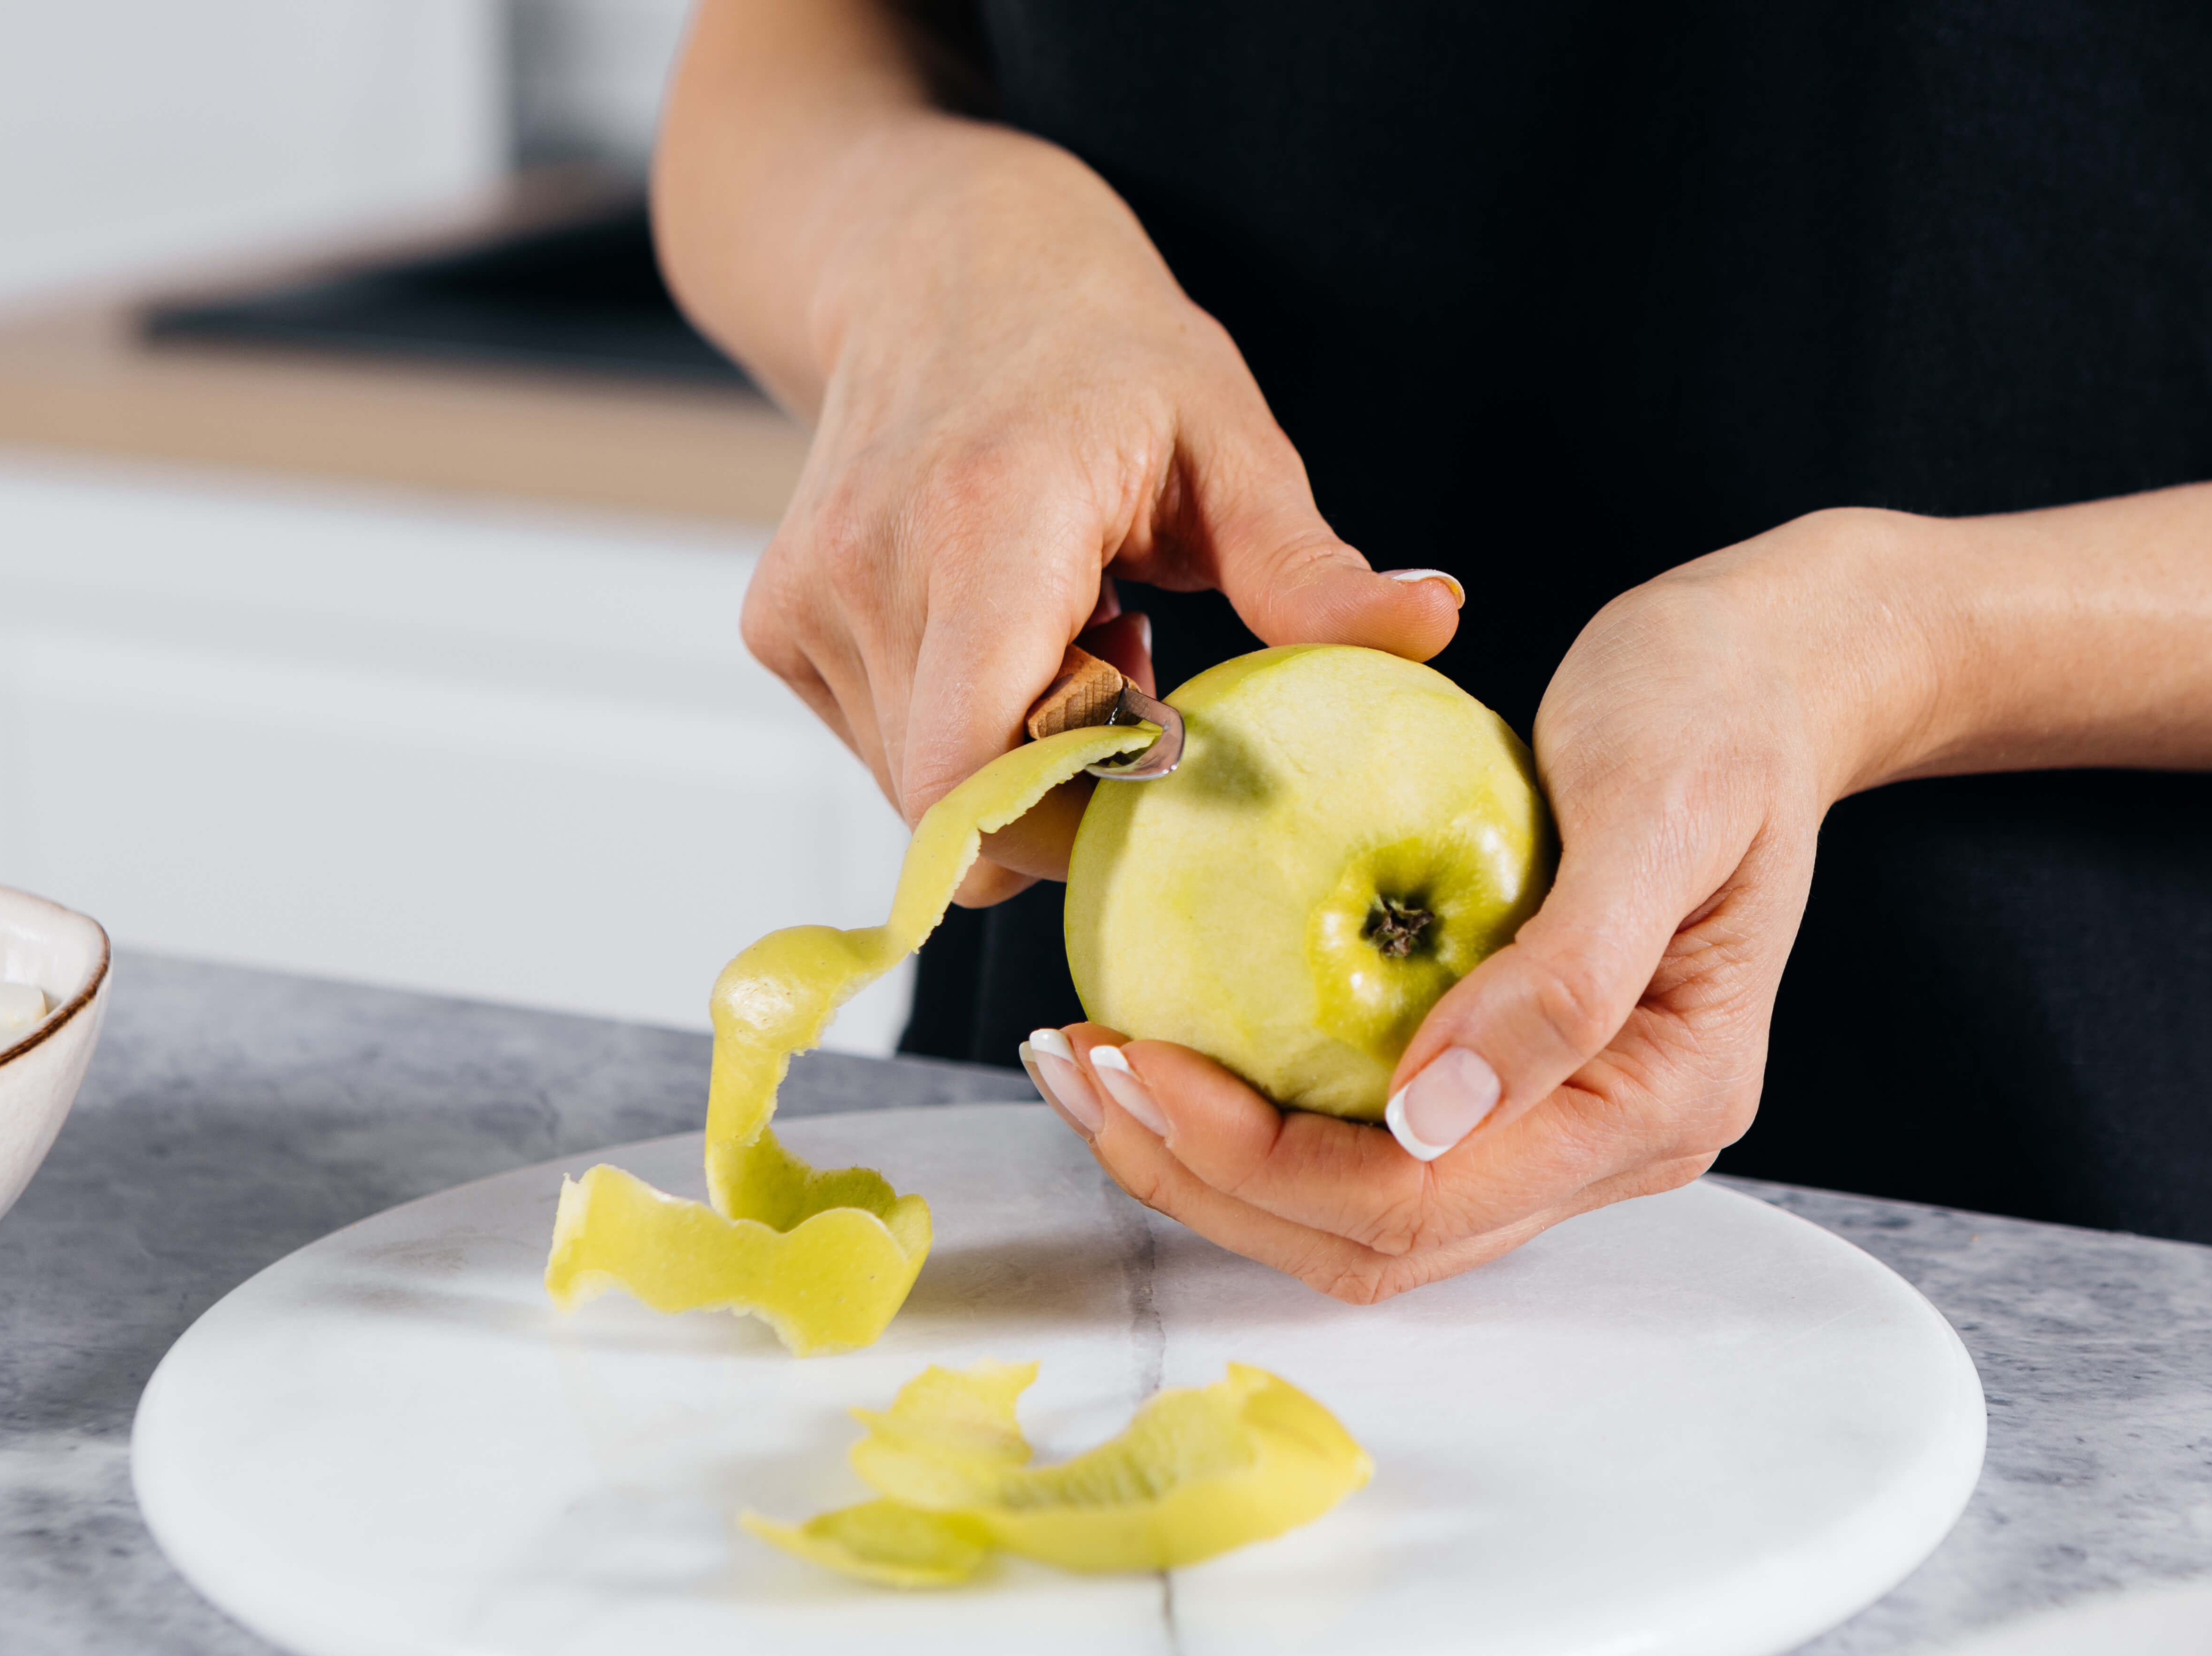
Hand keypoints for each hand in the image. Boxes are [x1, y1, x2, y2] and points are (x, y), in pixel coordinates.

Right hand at [717, 113, 1462, 901]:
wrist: (937, 263)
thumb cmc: (1102, 353)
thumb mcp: (1231, 438)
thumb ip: (1308, 565)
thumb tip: (1432, 625)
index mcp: (987, 522)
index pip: (971, 770)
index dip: (1058, 836)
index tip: (1148, 796)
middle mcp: (872, 568)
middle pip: (963, 798)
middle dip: (1066, 788)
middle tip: (1137, 673)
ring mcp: (807, 602)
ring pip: (924, 788)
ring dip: (1020, 751)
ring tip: (1074, 630)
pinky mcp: (779, 628)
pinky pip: (886, 749)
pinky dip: (964, 724)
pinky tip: (1012, 628)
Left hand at [1019, 511, 1943, 1300]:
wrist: (1769, 674)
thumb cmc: (1721, 710)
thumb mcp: (1661, 806)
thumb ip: (1568, 972)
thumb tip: (1433, 1112)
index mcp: (1658, 1103)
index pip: (1423, 1198)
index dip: (1261, 1161)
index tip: (1137, 1063)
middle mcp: (1608, 1147)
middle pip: (1374, 1237)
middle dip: (1206, 1182)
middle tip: (1076, 1071)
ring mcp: (1558, 1124)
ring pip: (1356, 1212)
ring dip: (1210, 1163)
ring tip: (1091, 1066)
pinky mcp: (1507, 1080)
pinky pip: (1361, 1138)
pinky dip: (1253, 1107)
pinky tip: (1168, 1036)